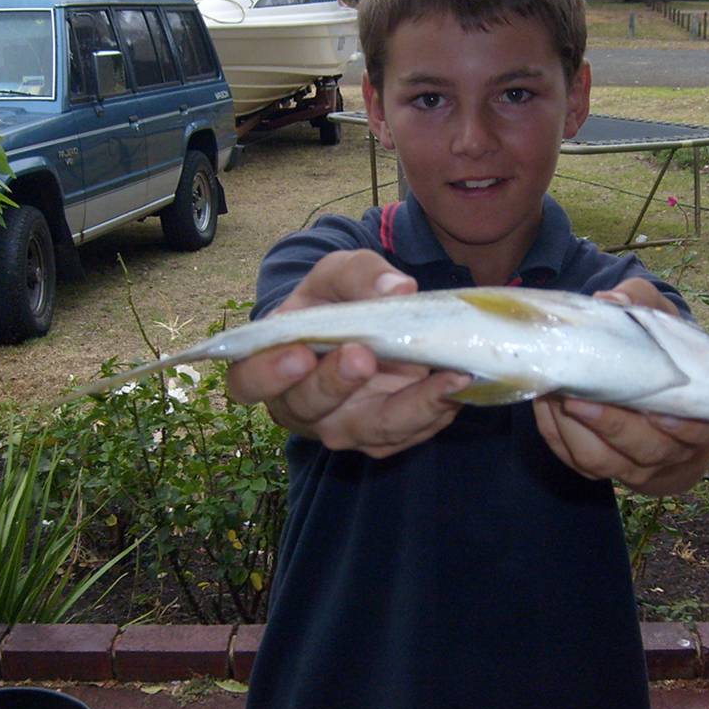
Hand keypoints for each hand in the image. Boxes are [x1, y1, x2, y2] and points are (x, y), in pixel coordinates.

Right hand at [225, 250, 469, 457]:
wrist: (365, 326)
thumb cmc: (334, 300)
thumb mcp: (339, 273)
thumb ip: (360, 275)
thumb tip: (397, 289)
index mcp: (270, 364)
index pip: (249, 382)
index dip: (268, 375)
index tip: (299, 354)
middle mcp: (302, 406)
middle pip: (310, 408)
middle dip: (337, 384)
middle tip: (363, 355)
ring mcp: (345, 426)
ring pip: (370, 430)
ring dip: (409, 407)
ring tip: (447, 376)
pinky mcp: (384, 435)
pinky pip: (409, 432)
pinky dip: (436, 410)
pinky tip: (459, 384)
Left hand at [532, 279, 708, 493]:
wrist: (649, 381)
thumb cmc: (662, 349)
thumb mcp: (661, 319)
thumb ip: (642, 304)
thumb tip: (611, 300)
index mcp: (705, 417)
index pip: (700, 433)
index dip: (681, 427)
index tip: (656, 411)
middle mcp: (673, 450)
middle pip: (646, 450)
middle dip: (611, 426)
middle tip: (579, 398)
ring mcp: (636, 465)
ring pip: (605, 462)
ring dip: (576, 432)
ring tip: (556, 397)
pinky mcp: (602, 467)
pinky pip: (576, 458)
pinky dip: (557, 433)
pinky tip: (546, 403)